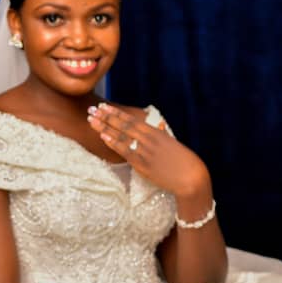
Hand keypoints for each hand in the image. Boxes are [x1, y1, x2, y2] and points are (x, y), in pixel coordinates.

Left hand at [87, 103, 211, 197]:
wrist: (190, 176)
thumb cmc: (183, 161)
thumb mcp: (172, 144)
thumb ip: (162, 133)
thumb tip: (158, 124)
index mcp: (155, 132)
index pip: (131, 120)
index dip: (116, 112)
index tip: (104, 106)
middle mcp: (148, 139)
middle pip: (123, 125)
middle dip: (106, 116)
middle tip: (92, 109)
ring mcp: (144, 151)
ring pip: (120, 135)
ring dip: (104, 127)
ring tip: (91, 120)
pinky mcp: (142, 164)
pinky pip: (124, 151)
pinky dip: (113, 143)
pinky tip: (103, 136)